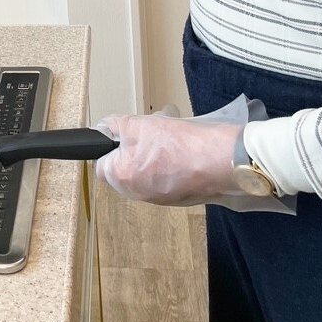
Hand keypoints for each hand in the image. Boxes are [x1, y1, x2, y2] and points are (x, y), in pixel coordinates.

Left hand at [95, 112, 241, 205]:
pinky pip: (165, 176)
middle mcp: (137, 193)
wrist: (219, 161)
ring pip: (146, 170)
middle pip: (125, 166)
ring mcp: (158, 197)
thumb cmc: (179, 144)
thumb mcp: (138, 124)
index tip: (123, 133)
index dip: (110, 145)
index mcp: (122, 178)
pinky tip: (181, 148)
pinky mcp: (178, 196)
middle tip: (149, 131)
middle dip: (134, 146)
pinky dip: (169, 162)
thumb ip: (116, 127)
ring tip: (168, 136)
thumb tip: (104, 129)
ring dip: (153, 152)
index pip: (102, 164)